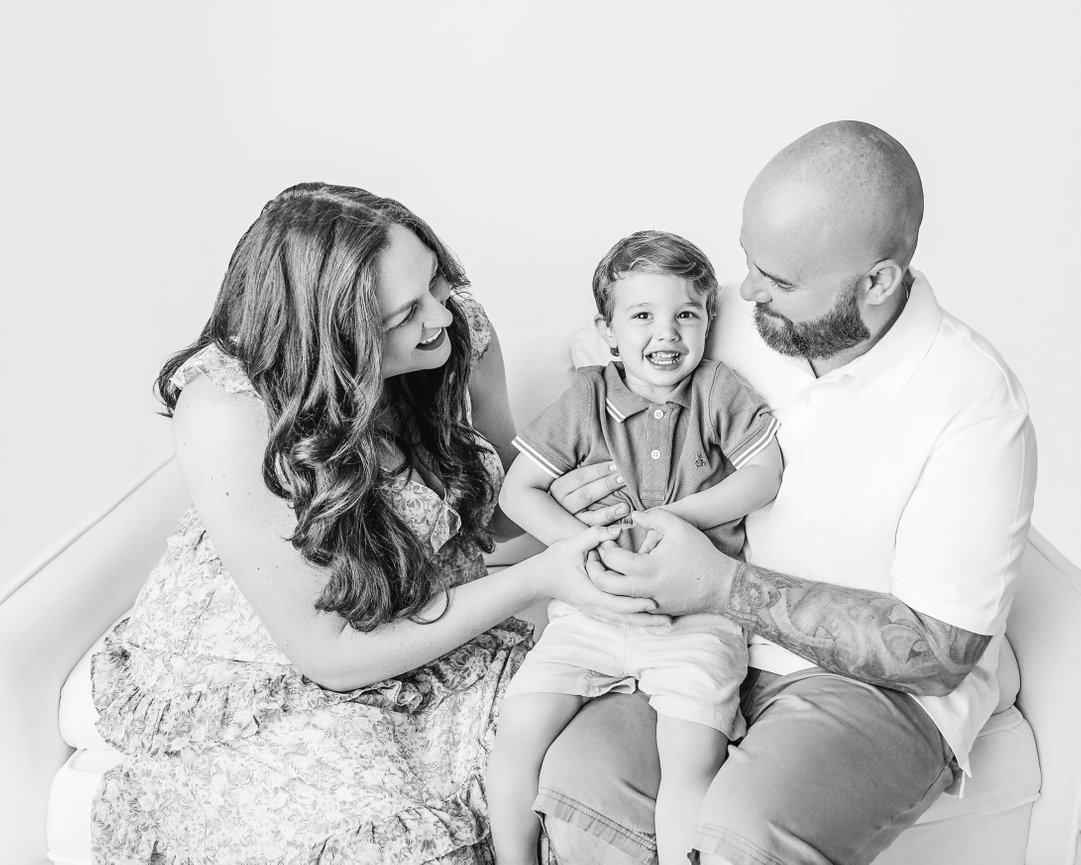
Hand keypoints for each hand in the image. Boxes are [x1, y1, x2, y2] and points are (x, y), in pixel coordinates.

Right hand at [538, 524, 661, 625]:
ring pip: (622, 622)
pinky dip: (636, 621)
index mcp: (588, 592)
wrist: (539, 577)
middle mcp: (592, 605)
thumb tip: (616, 530)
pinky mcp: (597, 609)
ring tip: (667, 624)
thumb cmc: (555, 560)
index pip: (614, 603)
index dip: (634, 604)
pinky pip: (618, 619)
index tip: (653, 602)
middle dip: (646, 620)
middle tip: (670, 620)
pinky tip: (652, 621)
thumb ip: (593, 536)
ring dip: (644, 624)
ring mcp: (594, 610)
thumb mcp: (571, 544)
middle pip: (623, 618)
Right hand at [549, 462, 628, 526]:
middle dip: (607, 485)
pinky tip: (622, 527)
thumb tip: (609, 459)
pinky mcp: (579, 535)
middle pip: (587, 494)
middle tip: (625, 478)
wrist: (558, 523)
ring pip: (591, 516)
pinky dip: (609, 529)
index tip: (616, 465)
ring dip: (610, 511)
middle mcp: (562, 505)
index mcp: (559, 488)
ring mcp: (571, 522)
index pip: (580, 477)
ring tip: (626, 507)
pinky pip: (594, 532)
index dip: (599, 470)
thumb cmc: (572, 494)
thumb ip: (585, 473)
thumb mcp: (571, 482)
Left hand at [591, 510, 738, 616]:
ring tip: (604, 568)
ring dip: (604, 583)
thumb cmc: (700, 554)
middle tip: (595, 556)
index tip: (606, 538)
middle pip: (604, 584)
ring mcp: (649, 604)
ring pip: (613, 599)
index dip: (604, 546)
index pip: (611, 559)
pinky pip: (629, 605)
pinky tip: (622, 581)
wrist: (722, 586)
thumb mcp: (679, 527)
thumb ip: (653, 516)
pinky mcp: (655, 611)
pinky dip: (620, 595)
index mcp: (647, 569)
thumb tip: (632, 515)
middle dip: (594, 569)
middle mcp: (644, 590)